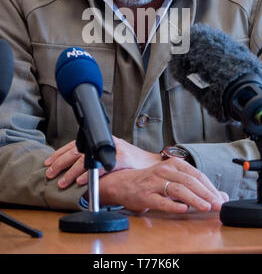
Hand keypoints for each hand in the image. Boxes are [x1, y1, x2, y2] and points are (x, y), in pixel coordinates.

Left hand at [44, 137, 160, 188]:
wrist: (151, 163)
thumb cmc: (130, 162)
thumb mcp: (108, 156)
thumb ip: (94, 159)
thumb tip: (72, 170)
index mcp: (100, 140)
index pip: (75, 145)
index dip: (60, 153)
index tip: (49, 163)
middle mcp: (106, 142)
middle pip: (77, 151)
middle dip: (61, 163)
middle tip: (50, 173)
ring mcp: (114, 149)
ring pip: (87, 158)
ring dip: (71, 172)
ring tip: (63, 182)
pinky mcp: (122, 158)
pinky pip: (102, 167)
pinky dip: (90, 174)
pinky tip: (80, 181)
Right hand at [99, 158, 228, 212]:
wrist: (124, 183)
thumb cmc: (152, 181)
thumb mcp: (174, 179)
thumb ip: (196, 186)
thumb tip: (222, 195)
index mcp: (174, 164)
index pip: (197, 175)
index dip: (210, 187)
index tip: (221, 199)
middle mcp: (164, 171)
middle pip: (190, 181)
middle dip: (206, 194)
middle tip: (218, 205)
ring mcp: (154, 183)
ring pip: (177, 190)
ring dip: (194, 199)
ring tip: (206, 208)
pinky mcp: (145, 195)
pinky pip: (160, 201)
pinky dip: (172, 205)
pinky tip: (182, 209)